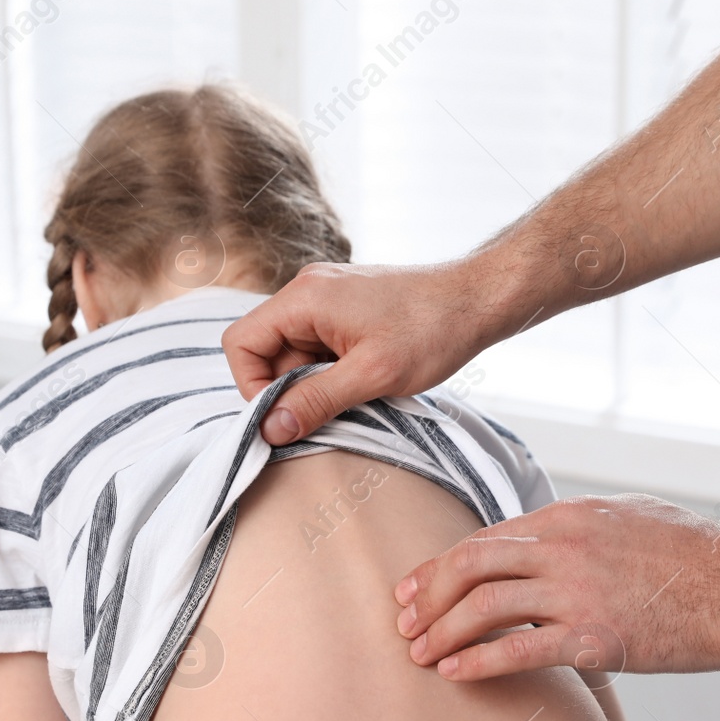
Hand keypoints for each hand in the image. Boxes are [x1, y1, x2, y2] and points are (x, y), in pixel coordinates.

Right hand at [222, 257, 529, 445]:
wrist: (478, 300)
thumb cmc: (432, 331)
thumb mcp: (372, 376)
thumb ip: (316, 401)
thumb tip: (271, 430)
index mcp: (304, 298)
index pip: (241, 343)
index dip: (253, 386)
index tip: (285, 416)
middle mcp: (307, 291)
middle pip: (265, 350)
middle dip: (288, 388)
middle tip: (328, 411)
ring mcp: (326, 298)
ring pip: (293, 353)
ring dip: (313, 383)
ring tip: (356, 394)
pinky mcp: (345, 309)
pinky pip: (317, 347)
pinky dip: (330, 371)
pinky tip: (363, 382)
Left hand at [394, 494, 719, 678]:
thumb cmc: (698, 556)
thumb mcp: (630, 519)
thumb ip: (581, 529)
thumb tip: (546, 542)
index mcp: (569, 518)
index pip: (485, 540)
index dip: (441, 566)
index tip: (415, 588)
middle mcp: (564, 547)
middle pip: (470, 565)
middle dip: (426, 596)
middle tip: (402, 623)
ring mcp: (578, 591)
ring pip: (484, 606)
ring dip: (442, 632)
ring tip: (419, 655)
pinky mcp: (597, 637)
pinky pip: (519, 648)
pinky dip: (478, 661)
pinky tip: (454, 674)